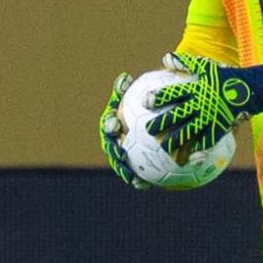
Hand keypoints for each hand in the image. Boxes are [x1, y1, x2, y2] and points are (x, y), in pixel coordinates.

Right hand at [99, 73, 147, 188]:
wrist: (154, 124)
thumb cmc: (145, 106)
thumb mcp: (141, 94)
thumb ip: (130, 89)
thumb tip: (124, 77)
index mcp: (114, 122)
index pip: (109, 122)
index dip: (110, 124)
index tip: (115, 126)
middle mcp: (113, 139)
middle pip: (110, 146)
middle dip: (113, 151)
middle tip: (120, 153)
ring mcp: (120, 155)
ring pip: (119, 164)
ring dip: (123, 171)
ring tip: (131, 177)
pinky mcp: (131, 168)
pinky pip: (134, 175)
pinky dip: (137, 180)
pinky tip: (145, 185)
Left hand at [144, 52, 262, 158]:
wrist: (250, 90)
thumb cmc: (223, 77)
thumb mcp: (205, 66)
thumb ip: (185, 62)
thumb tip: (165, 58)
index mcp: (196, 88)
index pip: (174, 93)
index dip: (159, 97)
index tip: (145, 102)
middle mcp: (201, 103)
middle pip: (178, 115)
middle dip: (162, 123)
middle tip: (148, 129)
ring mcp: (211, 117)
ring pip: (189, 131)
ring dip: (175, 140)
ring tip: (163, 147)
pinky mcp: (220, 128)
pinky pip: (206, 140)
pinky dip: (196, 147)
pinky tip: (186, 154)